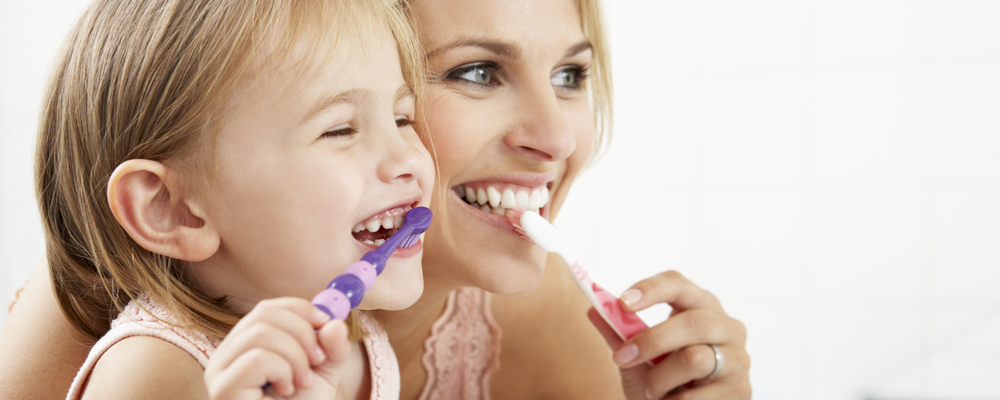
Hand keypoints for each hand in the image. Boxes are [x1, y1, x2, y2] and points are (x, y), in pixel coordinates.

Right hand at [204, 298, 353, 398]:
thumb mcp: (324, 372)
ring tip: (302, 382)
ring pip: (261, 332)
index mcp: (247, 346)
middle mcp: (226, 355)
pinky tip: (286, 391)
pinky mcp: (223, 389)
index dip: (300, 309)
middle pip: (263, 313)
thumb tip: (335, 322)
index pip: (268, 309)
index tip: (326, 321)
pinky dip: (283, 370)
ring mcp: (219, 372)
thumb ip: (332, 346)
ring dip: (295, 356)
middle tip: (318, 359)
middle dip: (302, 332)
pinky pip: (257, 358)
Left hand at [587, 271, 750, 398]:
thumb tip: (593, 308)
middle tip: (622, 358)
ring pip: (695, 359)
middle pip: (694, 322)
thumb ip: (619, 334)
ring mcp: (739, 359)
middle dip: (651, 340)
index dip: (652, 289)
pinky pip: (698, 395)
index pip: (680, 284)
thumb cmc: (662, 380)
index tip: (622, 303)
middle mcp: (727, 327)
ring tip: (652, 390)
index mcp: (700, 306)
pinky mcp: (742, 391)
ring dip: (661, 378)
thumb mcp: (637, 358)